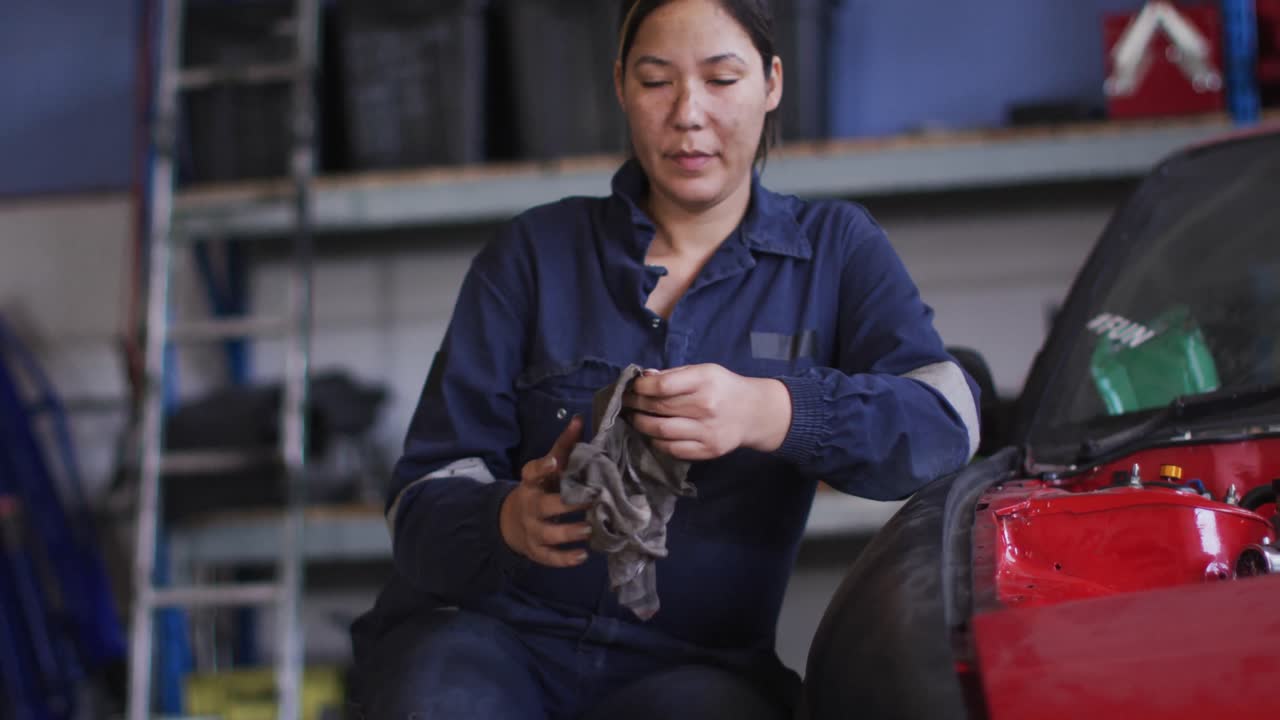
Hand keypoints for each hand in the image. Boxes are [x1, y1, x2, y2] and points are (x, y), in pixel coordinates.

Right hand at [500, 415, 593, 567]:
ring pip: (549, 534)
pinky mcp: (536, 550)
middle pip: (544, 506)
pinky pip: (549, 557)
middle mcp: (530, 506)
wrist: (511, 521)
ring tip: (589, 530)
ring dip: (570, 533)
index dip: (543, 467)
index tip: (555, 462)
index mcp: (532, 483)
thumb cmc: (539, 489)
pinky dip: (565, 559)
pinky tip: (583, 556)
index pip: (532, 472)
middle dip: (568, 506)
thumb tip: (579, 419)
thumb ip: (564, 446)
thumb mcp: (547, 468)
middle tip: (593, 501)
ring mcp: (531, 530)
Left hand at [623, 364, 792, 460]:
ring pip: (661, 431)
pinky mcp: (708, 450)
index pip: (663, 385)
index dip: (642, 387)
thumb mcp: (704, 371)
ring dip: (641, 424)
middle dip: (636, 404)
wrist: (754, 413)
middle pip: (659, 408)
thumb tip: (644, 377)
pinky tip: (653, 435)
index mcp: (705, 381)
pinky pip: (673, 449)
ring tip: (634, 418)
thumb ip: (675, 375)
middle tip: (626, 403)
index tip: (633, 387)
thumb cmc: (724, 388)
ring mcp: (707, 431)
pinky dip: (657, 442)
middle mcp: (706, 406)